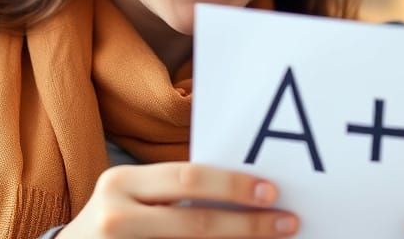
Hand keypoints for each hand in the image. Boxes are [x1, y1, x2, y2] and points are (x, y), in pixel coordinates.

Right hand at [56, 162, 297, 238]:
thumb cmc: (116, 218)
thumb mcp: (134, 194)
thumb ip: (176, 190)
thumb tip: (246, 192)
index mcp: (122, 182)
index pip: (188, 178)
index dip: (234, 186)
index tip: (272, 192)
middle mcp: (117, 215)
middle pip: (195, 222)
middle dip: (247, 225)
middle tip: (286, 223)